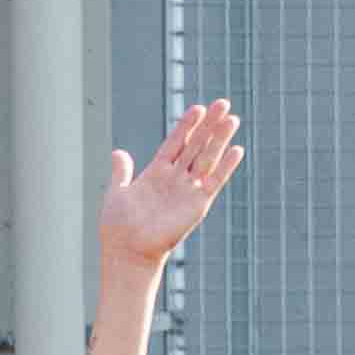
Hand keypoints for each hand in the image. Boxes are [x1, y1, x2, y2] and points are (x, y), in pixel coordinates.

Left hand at [98, 100, 245, 272]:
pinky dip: (226, 167)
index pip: (176, 142)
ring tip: (232, 118)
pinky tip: (236, 150)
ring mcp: (188, 190)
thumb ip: (121, 172)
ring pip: (207, 158)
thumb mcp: (117, 193)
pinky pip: (214, 182)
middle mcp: (175, 179)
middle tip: (223, 103)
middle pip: (196, 145)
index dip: (186, 126)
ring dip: (219, 139)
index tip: (197, 108)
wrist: (128, 252)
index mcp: (156, 173)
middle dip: (208, 125)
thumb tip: (118, 152)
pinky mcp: (197, 205)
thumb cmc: (118, 227)